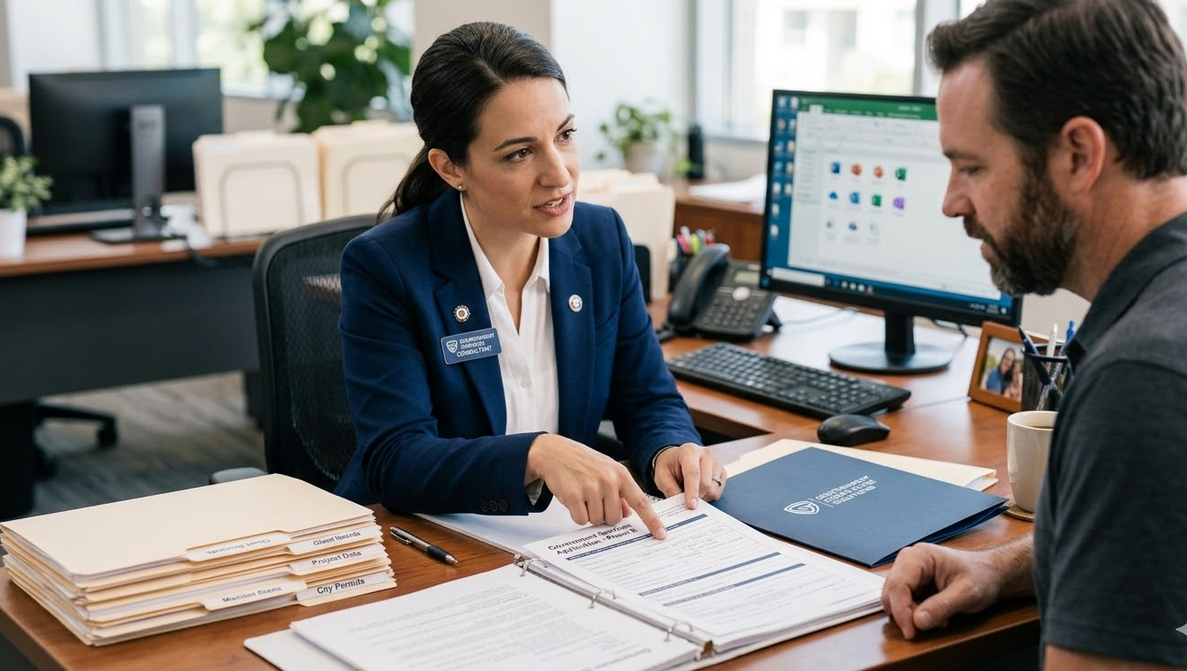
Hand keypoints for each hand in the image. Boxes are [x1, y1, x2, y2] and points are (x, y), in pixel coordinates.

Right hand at [526, 434, 666, 538]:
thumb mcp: (607, 471)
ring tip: (582, 496)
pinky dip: (576, 514)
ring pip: (597, 521)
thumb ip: (620, 492)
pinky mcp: (574, 495)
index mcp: (621, 474)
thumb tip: (628, 514)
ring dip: (589, 514)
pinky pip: (581, 520)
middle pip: (614, 519)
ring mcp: (591, 487)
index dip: (652, 521)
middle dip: (604, 515)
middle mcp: (608, 480)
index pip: (641, 502)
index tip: (661, 534)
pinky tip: (573, 499)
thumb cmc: (582, 462)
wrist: (555, 452)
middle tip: (594, 500)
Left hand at [653, 443, 725, 508]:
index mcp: (689, 451)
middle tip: (686, 500)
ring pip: (714, 489)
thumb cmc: (670, 466)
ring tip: (692, 492)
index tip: (691, 506)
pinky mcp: (722, 471)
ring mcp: (716, 462)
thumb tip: (681, 505)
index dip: (692, 491)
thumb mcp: (661, 476)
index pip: (693, 473)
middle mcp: (706, 454)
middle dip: (696, 496)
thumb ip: (670, 489)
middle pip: (706, 483)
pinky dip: (709, 495)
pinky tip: (700, 490)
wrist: (677, 458)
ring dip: (703, 497)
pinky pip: (719, 491)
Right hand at [881, 541, 1025, 638]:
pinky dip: (914, 612)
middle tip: (933, 623)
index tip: (911, 632)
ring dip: (911, 614)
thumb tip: (918, 621)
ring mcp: (907, 570)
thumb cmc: (980, 577)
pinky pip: (901, 601)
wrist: (988, 573)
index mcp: (920, 556)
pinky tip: (934, 613)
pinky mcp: (909, 581)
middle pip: (891, 592)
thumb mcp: (967, 594)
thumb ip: (942, 607)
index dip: (901, 611)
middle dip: (907, 613)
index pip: (898, 585)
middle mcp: (908, 560)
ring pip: (893, 599)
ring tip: (937, 616)